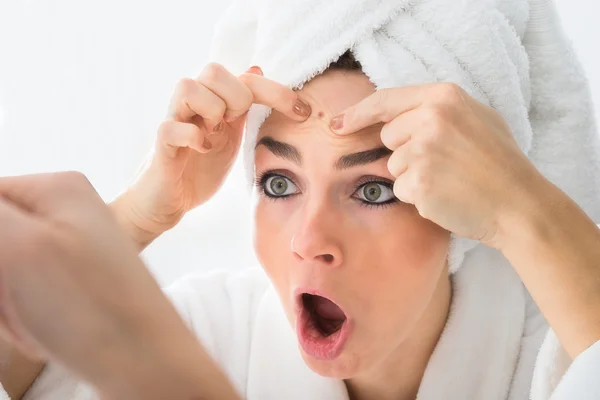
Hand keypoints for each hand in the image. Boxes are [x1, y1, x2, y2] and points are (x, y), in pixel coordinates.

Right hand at [0, 172, 239, 398]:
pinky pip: (23, 297)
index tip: (2, 270)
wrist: (146, 363)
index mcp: (57, 189)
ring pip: (5, 274)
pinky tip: (47, 331)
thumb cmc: (92, 308)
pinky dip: (24, 319)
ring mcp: (73, 252)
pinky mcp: (75, 285)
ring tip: (38, 318)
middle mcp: (68, 216)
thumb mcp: (20, 246)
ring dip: (8, 305)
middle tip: (20, 299)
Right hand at [115, 63, 311, 247]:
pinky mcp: (161, 147)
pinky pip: (170, 127)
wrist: (167, 203)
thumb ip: (243, 109)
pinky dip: (191, 136)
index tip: (303, 111)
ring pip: (187, 87)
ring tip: (214, 135)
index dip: (277, 90)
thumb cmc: (198, 170)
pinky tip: (202, 150)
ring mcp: (174, 123)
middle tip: (235, 123)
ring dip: (210, 110)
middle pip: (212, 69)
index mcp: (215, 105)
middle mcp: (193, 107)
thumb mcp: (231, 138)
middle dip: (236, 96)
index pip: (247, 78)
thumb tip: (258, 70)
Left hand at [330, 82, 543, 247]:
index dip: (357, 113)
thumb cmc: (499, 163)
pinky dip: (417, 197)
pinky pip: (400, 189)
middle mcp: (430, 118)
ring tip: (448, 180)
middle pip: (388, 136)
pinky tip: (445, 196)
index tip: (337, 124)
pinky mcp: (418, 182)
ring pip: (393, 165)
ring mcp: (423, 150)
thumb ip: (436, 110)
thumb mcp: (476, 118)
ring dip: (412, 176)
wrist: (519, 204)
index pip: (385, 100)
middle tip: (443, 162)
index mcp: (444, 96)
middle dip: (405, 151)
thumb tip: (397, 113)